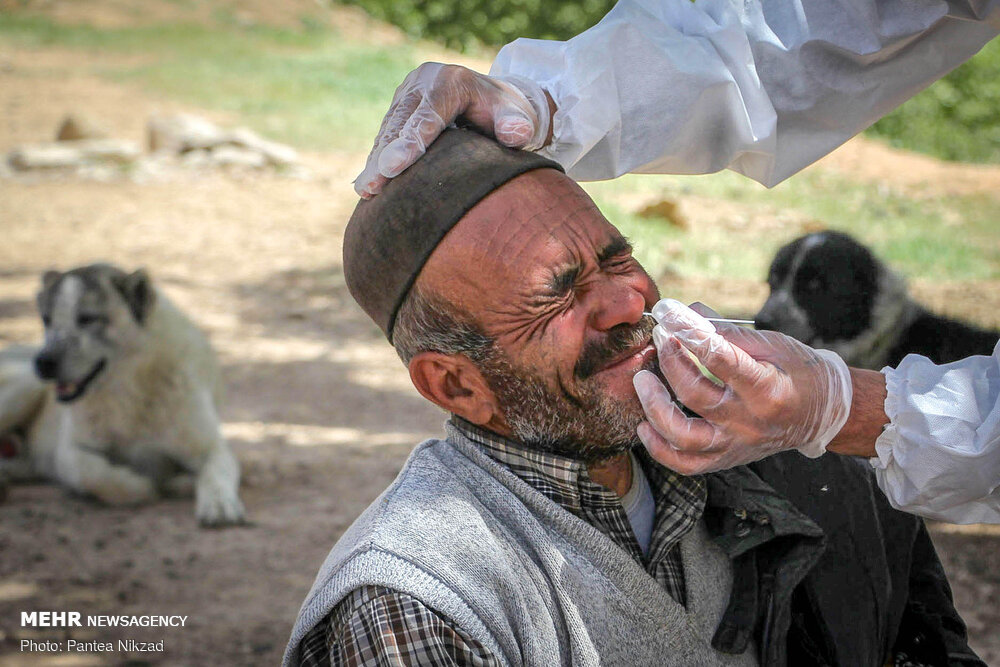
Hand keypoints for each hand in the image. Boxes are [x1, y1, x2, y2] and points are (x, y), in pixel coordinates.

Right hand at [354, 62, 550, 197]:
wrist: (495, 100)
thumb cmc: (507, 113)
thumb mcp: (518, 116)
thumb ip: (518, 124)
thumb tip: (515, 134)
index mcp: (451, 80)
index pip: (428, 115)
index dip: (410, 143)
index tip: (392, 166)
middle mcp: (423, 81)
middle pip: (401, 123)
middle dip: (384, 157)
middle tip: (371, 186)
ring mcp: (408, 93)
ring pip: (388, 129)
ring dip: (375, 161)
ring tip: (364, 190)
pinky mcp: (400, 106)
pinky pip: (386, 134)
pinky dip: (377, 158)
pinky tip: (367, 184)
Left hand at [632, 299, 852, 473]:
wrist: (822, 413)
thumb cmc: (797, 371)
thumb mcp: (773, 344)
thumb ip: (728, 331)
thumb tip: (686, 312)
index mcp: (767, 388)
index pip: (719, 357)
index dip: (688, 330)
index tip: (666, 310)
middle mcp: (749, 422)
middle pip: (695, 394)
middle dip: (669, 361)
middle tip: (660, 339)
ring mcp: (735, 444)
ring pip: (683, 436)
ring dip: (654, 407)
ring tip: (643, 380)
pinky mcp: (725, 459)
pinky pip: (685, 463)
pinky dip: (659, 447)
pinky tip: (645, 424)